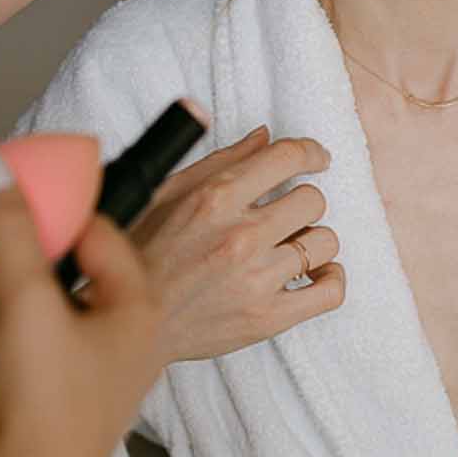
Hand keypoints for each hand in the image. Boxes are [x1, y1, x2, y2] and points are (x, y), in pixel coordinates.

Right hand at [0, 148, 166, 456]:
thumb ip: (14, 232)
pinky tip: (1, 323)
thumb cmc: (45, 400)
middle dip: (48, 247)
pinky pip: (61, 338)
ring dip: (36, 284)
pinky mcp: (79, 396)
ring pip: (76, 304)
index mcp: (142, 309)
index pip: (109, 234)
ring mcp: (110, 371)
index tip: (26, 200)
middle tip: (10, 235)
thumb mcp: (27, 301)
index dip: (66, 213)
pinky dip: (31, 320)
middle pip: (95, 267)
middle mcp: (136, 338)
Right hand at [129, 127, 344, 361]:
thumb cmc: (141, 254)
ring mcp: (257, 279)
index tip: (316, 160)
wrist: (127, 320)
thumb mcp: (168, 194)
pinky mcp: (268, 317)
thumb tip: (264, 136)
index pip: (288, 157)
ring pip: (325, 241)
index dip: (311, 153)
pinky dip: (331, 279)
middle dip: (301, 202)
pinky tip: (315, 274)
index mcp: (216, 198)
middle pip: (314, 200)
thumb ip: (222, 162)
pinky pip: (330, 291)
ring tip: (290, 247)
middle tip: (284, 215)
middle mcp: (241, 235)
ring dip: (311, 240)